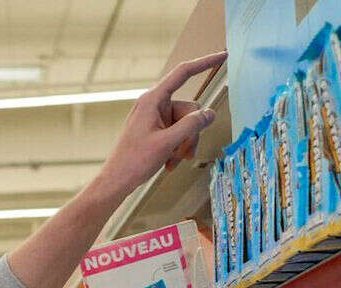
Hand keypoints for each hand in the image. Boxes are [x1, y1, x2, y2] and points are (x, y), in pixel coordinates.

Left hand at [94, 52, 226, 198]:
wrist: (117, 180)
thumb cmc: (134, 161)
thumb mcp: (168, 143)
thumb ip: (191, 126)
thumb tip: (209, 113)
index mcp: (153, 100)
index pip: (183, 73)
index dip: (205, 63)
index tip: (223, 55)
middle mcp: (155, 105)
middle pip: (190, 109)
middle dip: (191, 133)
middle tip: (184, 153)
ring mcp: (156, 117)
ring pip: (187, 125)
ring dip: (184, 145)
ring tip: (173, 160)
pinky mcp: (157, 129)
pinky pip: (178, 133)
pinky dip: (177, 148)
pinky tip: (168, 162)